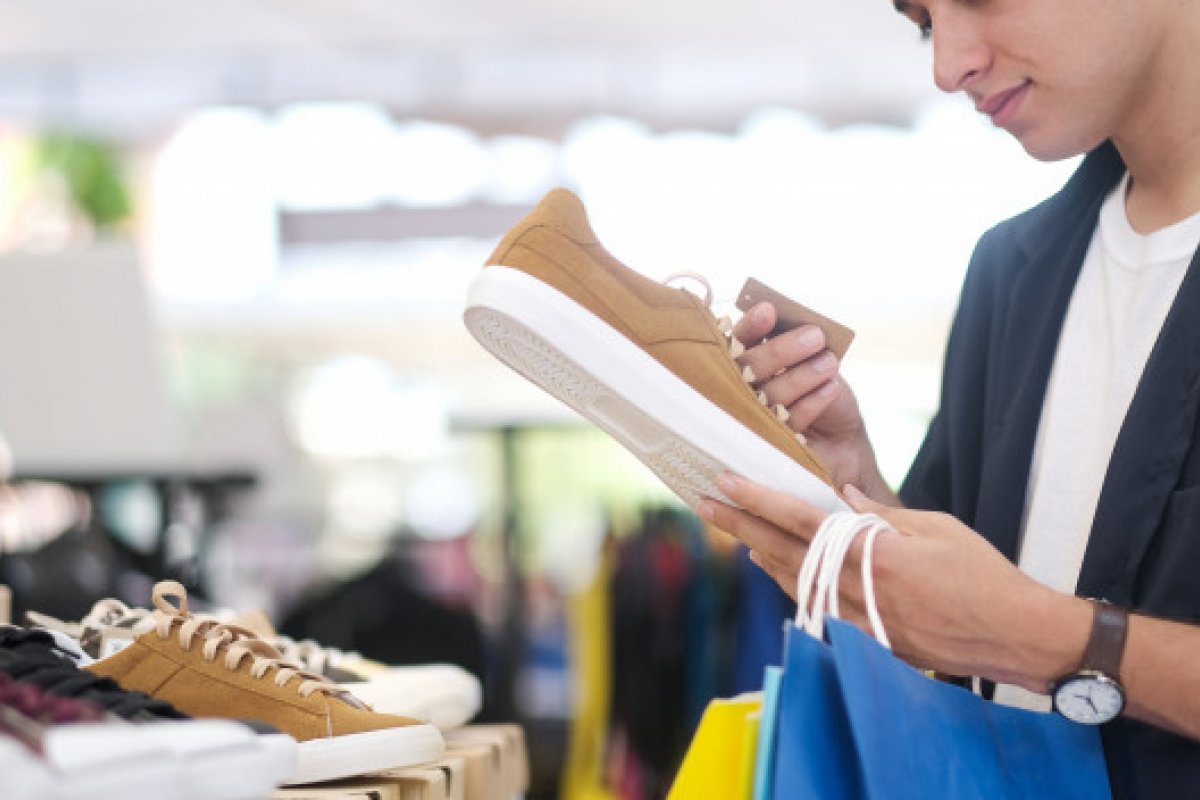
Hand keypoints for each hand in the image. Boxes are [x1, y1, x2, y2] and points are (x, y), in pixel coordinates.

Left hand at [699, 473, 1089, 690]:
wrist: (1014, 635)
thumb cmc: (982, 575)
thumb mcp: (935, 527)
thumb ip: (880, 513)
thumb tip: (839, 494)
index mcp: (873, 552)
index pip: (800, 520)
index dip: (758, 500)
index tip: (725, 482)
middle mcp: (857, 587)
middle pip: (781, 552)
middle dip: (739, 526)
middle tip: (706, 504)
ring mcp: (858, 619)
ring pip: (792, 582)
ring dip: (761, 554)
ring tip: (737, 531)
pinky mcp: (867, 639)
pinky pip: (816, 607)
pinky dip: (792, 584)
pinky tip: (779, 570)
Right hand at [733, 302, 892, 502]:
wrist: (843, 439)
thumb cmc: (822, 391)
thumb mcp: (812, 359)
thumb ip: (795, 340)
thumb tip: (787, 317)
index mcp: (746, 362)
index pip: (739, 341)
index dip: (751, 326)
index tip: (769, 310)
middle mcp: (742, 389)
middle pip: (749, 367)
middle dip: (782, 350)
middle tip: (815, 337)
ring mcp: (755, 418)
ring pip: (770, 394)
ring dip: (802, 375)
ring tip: (829, 363)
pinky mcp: (774, 443)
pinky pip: (788, 421)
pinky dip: (811, 402)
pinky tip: (830, 387)